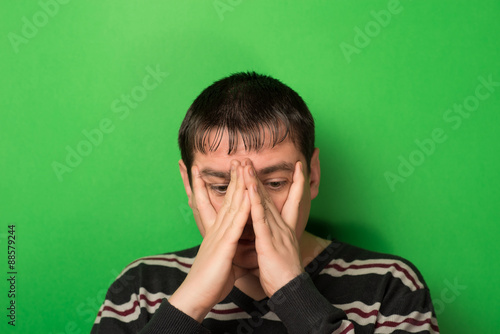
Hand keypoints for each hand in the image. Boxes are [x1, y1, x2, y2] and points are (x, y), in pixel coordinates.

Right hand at [169, 161, 249, 321]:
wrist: (196, 295)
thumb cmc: (211, 281)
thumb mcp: (225, 261)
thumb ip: (232, 252)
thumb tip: (238, 252)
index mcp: (219, 232)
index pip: (226, 204)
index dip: (233, 187)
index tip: (237, 171)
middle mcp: (218, 229)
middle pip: (227, 199)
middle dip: (234, 178)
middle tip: (238, 159)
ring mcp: (219, 236)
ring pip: (231, 206)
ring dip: (238, 186)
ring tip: (243, 168)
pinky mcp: (223, 247)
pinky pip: (235, 225)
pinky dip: (241, 209)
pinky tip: (247, 196)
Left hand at [243, 160, 304, 296]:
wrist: (291, 291)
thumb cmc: (282, 274)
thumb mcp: (278, 251)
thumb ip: (273, 238)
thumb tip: (267, 232)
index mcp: (283, 228)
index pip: (288, 200)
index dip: (293, 182)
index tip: (297, 166)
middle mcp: (281, 226)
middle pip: (268, 197)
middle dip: (258, 176)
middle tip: (248, 159)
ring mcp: (276, 231)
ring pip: (263, 203)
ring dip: (254, 183)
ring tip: (246, 166)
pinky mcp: (269, 241)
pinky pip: (260, 219)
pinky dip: (255, 202)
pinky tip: (249, 189)